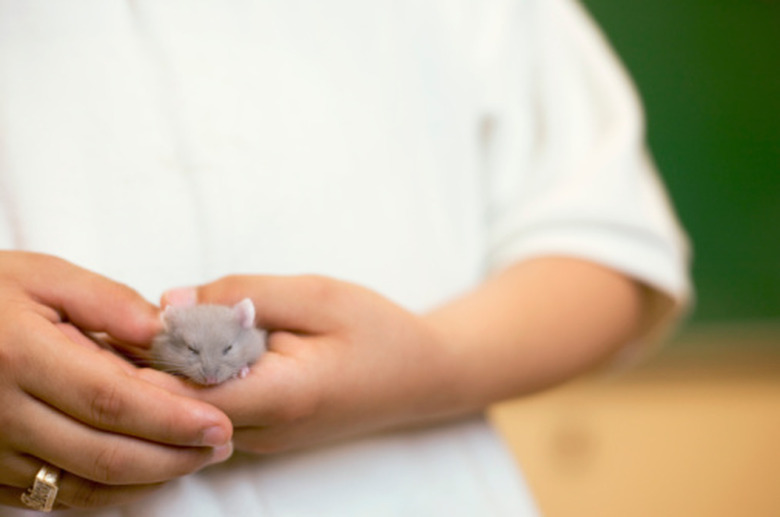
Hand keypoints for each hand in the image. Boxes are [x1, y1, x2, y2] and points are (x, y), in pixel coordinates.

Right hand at [0, 252, 233, 510]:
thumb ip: (109, 302)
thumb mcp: (43, 277)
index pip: (111, 399)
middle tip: (219, 445)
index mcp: (19, 355)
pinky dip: (109, 491)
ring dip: (148, 480)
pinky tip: (146, 472)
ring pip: (82, 485)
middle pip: (103, 453)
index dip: (170, 418)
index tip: (218, 422)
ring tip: (195, 458)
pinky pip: (56, 496)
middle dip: (172, 456)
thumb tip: (166, 332)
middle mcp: (2, 412)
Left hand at [151, 275, 459, 453]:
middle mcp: (264, 431)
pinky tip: (201, 341)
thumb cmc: (377, 331)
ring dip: (169, 367)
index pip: (179, 390)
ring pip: (188, 410)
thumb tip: (169, 300)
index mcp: (280, 395)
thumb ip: (243, 293)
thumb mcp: (317, 294)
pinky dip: (196, 375)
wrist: (422, 376)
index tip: (125, 315)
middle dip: (147, 358)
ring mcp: (263, 439)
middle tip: (141, 309)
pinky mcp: (264, 433)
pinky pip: (211, 408)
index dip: (141, 354)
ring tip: (167, 321)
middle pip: (175, 404)